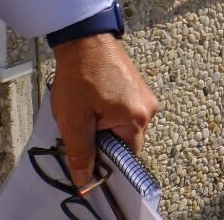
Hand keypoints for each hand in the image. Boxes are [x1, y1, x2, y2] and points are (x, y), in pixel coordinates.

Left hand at [51, 33, 159, 188]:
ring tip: (86, 112)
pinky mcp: (139, 88)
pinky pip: (126, 112)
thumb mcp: (75, 121)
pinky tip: (93, 103)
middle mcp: (149, 108)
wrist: (86, 41)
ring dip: (105, 126)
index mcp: (137, 119)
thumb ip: (81, 154)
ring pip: (125, 126)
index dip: (106, 161)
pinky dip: (109, 114)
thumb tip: (85, 181)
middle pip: (127, 141)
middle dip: (104, 141)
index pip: (127, 156)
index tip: (86, 156)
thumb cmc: (80, 79)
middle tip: (81, 129)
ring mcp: (146, 96)